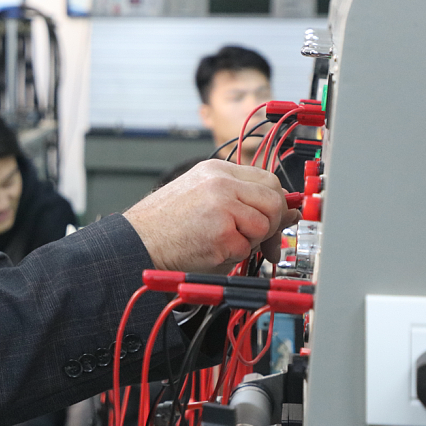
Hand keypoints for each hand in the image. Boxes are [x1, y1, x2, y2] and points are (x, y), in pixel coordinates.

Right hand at [123, 160, 296, 272]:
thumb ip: (244, 200)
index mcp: (216, 170)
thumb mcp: (203, 199)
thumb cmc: (165, 225)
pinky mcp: (222, 233)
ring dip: (250, 241)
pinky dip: (233, 256)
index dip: (274, 202)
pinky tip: (209, 250)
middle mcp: (221, 182)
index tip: (272, 219)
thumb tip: (290, 212)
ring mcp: (222, 206)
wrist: (135, 242)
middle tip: (254, 239)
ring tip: (221, 241)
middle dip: (270, 224)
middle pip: (274, 200)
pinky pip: (247, 248)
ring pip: (265, 225)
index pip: (268, 180)